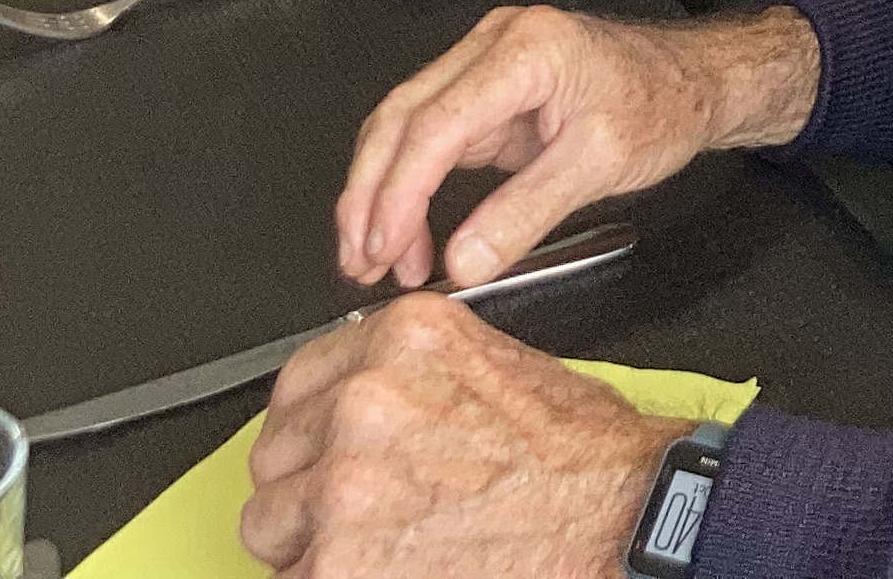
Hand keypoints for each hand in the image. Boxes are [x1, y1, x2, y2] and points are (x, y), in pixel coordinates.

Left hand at [243, 298, 681, 578]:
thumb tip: (354, 400)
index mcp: (401, 338)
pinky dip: (331, 578)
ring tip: (375, 545)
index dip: (310, 425)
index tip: (320, 448)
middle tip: (358, 508)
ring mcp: (344, 483)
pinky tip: (387, 568)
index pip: (297, 381)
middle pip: (272, 454)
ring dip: (309, 541)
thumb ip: (410, 374)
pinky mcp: (339, 562)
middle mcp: (363, 401)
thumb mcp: (493, 363)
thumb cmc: (578, 452)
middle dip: (305, 486)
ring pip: (268, 524)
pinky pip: (293, 577)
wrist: (623, 512)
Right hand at [336, 5, 821, 291]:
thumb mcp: (600, 164)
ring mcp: (485, 64)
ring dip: (381, 196)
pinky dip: (409, 187)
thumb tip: (461, 263)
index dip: (397, 193)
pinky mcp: (486, 91)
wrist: (695, 80)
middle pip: (399, 119)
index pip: (434, 124)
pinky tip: (405, 235)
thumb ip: (526, 214)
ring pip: (403, 128)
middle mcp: (493, 44)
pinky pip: (429, 138)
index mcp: (523, 50)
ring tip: (378, 263)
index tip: (381, 251)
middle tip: (361, 264)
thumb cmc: (662, 106)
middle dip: (369, 196)